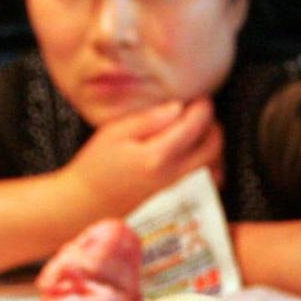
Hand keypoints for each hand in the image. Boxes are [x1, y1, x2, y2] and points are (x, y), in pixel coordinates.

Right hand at [60, 97, 222, 219]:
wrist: (86, 203)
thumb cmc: (95, 167)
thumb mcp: (114, 134)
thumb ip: (148, 119)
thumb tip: (178, 107)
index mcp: (157, 156)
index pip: (195, 126)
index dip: (202, 106)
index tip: (198, 97)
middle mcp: (172, 174)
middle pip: (213, 146)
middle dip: (213, 123)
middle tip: (200, 111)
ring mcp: (175, 187)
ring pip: (213, 163)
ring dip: (212, 142)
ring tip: (195, 129)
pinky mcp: (174, 194)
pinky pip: (204, 178)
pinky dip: (207, 162)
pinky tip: (192, 152)